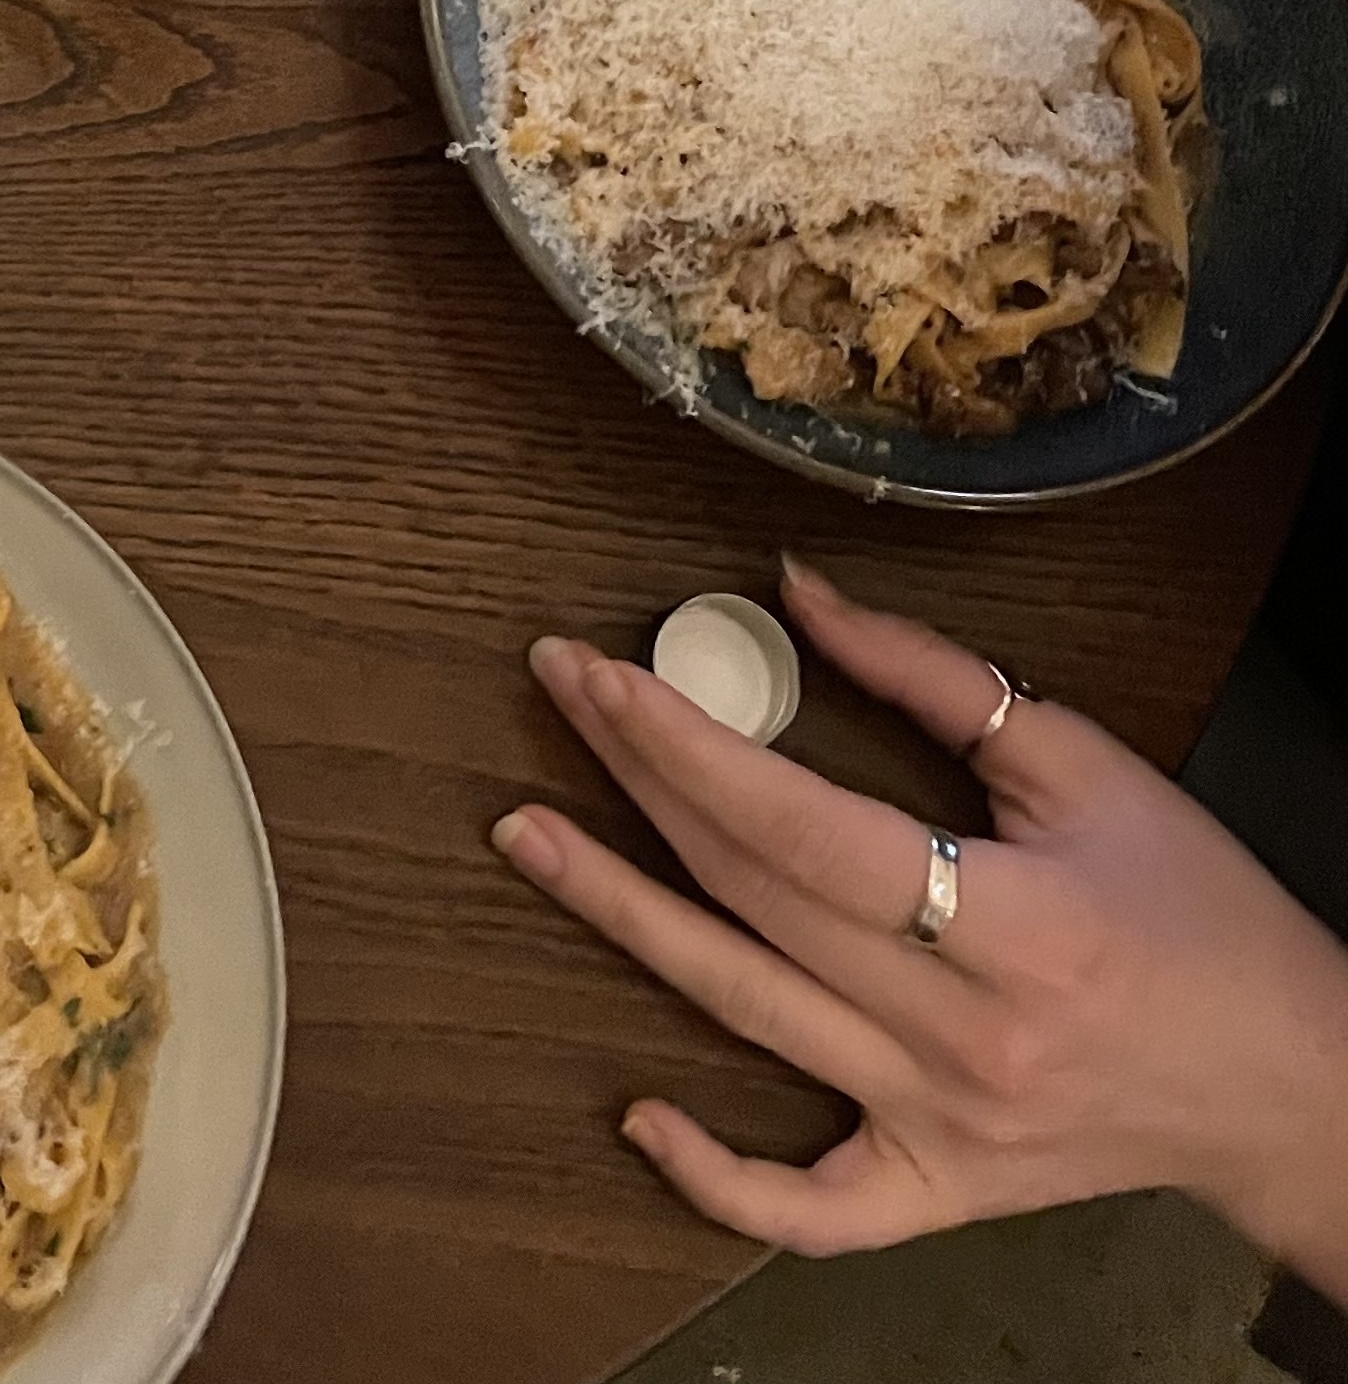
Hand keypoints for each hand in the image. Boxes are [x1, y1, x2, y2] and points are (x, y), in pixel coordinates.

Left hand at [496, 555, 1347, 1291]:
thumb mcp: (1083, 765)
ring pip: (749, 1015)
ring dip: (623, 919)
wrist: (1293, 1085)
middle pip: (757, 898)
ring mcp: (943, 1127)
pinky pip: (812, 1208)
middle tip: (558, 692)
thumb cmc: (1200, 915)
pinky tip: (638, 1118)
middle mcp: (964, 1034)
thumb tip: (793, 591)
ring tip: (527, 837)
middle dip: (638, 782)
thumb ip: (931, 675)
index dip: (690, 743)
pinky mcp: (941, 1191)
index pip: (805, 828)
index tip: (604, 669)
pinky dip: (718, 1176)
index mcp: (1015, 922)